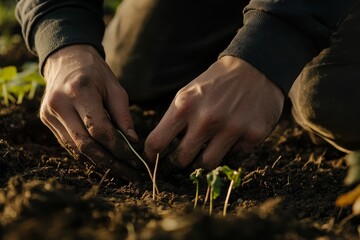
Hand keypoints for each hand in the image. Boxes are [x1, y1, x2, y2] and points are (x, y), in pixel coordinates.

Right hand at [40, 44, 138, 179]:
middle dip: (109, 162)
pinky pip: (68, 143)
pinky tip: (102, 158)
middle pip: (85, 145)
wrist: (66, 59)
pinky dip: (86, 153)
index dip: (118, 148)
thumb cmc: (96, 72)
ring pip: (75, 148)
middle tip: (129, 172)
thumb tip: (133, 142)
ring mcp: (49, 113)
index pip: (99, 130)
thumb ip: (123, 116)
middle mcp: (60, 104)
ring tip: (119, 169)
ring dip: (98, 161)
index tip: (135, 159)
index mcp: (80, 91)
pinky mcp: (46, 120)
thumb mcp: (115, 88)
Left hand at [145, 56, 284, 169]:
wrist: (255, 68)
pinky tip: (232, 139)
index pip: (157, 142)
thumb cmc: (216, 83)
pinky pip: (234, 159)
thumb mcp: (188, 94)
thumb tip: (161, 149)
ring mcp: (232, 127)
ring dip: (205, 160)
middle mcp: (207, 118)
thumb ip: (175, 120)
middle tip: (182, 158)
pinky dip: (230, 153)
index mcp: (185, 106)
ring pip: (207, 164)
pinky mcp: (253, 134)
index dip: (152, 155)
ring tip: (208, 148)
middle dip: (178, 162)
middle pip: (181, 160)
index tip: (154, 159)